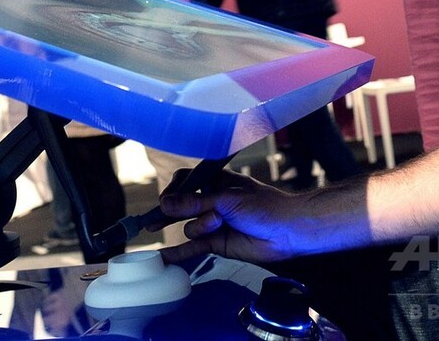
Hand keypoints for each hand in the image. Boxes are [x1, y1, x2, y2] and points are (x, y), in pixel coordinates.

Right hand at [158, 168, 307, 264]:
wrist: (287, 231)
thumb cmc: (262, 206)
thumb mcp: (226, 199)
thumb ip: (195, 203)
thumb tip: (165, 204)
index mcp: (215, 182)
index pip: (185, 181)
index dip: (174, 190)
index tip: (166, 200)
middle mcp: (211, 201)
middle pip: (181, 205)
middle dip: (168, 213)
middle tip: (152, 222)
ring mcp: (213, 223)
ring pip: (189, 227)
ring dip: (199, 227)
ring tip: (217, 224)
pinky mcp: (217, 243)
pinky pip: (192, 247)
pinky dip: (178, 252)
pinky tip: (162, 258)